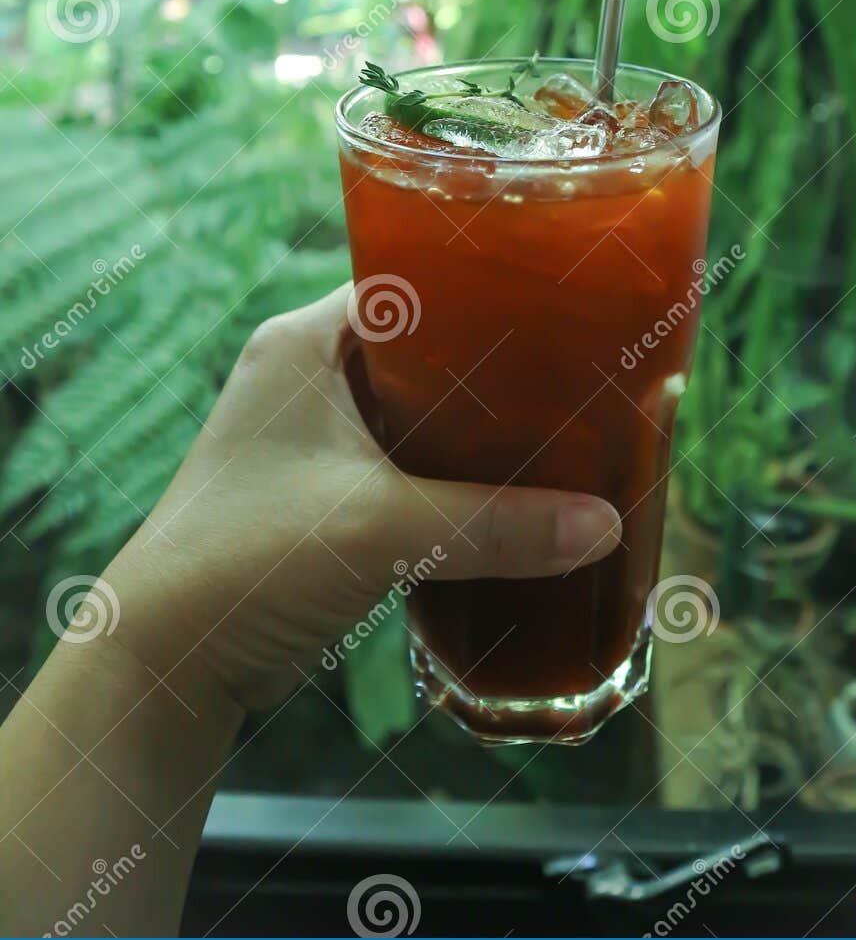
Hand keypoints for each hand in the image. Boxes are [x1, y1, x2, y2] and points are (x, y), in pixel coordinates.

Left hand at [105, 285, 620, 712]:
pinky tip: (513, 493)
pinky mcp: (320, 495)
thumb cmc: (250, 560)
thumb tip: (605, 527)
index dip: (486, 288)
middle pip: (425, 349)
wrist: (166, 659)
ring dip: (476, 429)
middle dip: (497, 367)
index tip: (564, 301)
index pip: (411, 280)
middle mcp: (304, 375)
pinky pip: (406, 465)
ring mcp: (310, 438)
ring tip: (564, 429)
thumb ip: (497, 525)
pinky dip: (452, 476)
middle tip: (581, 372)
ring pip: (417, 413)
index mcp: (305, 342)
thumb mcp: (384, 530)